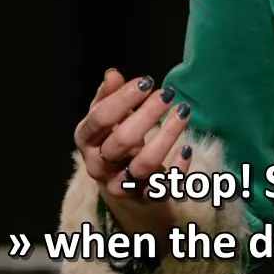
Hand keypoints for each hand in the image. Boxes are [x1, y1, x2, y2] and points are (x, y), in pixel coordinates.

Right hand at [73, 68, 192, 234]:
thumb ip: (108, 96)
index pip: (99, 119)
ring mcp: (120, 185)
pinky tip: (187, 148)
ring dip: (167, 136)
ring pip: (144, 165)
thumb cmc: (115, 140)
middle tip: (167, 94)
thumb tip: (112, 75)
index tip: (146, 82)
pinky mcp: (144, 199)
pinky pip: (162, 188)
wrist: (122, 183)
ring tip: (184, 112)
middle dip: (147, 115)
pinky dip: (177, 169)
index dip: (122, 98)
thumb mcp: (107, 118)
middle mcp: (98, 165)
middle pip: (121, 141)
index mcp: (85, 140)